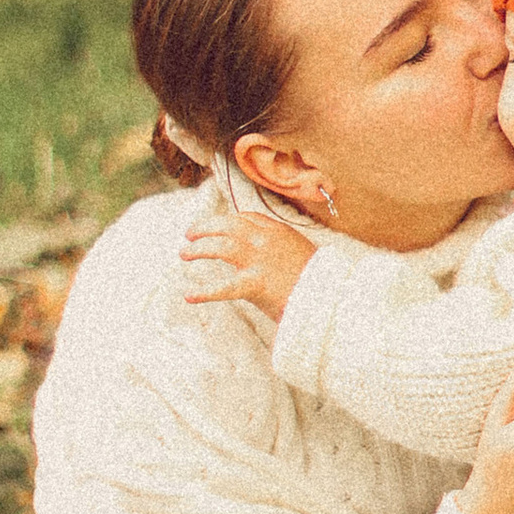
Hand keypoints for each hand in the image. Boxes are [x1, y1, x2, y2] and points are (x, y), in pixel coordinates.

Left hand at [181, 215, 317, 321]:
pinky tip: (189, 296)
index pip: (247, 218)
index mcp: (279, 231)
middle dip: (205, 227)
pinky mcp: (255, 283)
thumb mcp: (303, 253)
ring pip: (220, 246)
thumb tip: (271, 254)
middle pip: (227, 225)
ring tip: (185, 253)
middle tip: (190, 234)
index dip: (228, 220)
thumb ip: (284, 248)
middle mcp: (266, 240)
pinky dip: (204, 292)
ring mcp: (259, 260)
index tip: (218, 226)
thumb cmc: (319, 279)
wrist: (329, 295)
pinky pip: (224, 287)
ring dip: (199, 249)